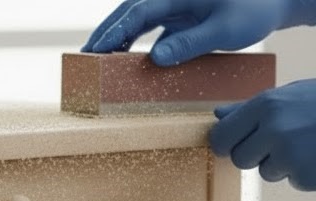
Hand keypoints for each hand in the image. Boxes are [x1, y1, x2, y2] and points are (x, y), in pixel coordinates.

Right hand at [82, 0, 292, 65]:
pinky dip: (132, 38)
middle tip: (83, 56)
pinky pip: (148, 23)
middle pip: (130, 10)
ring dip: (116, 35)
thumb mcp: (223, 30)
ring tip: (95, 57)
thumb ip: (188, 44)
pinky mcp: (179, 13)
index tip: (96, 52)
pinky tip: (122, 55)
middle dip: (105, 32)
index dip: (115, 33)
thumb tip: (155, 58)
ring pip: (136, 16)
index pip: (138, 12)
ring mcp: (175, 3)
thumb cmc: (254, 10)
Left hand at [211, 80, 315, 190]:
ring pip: (265, 172)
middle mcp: (273, 128)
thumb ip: (251, 109)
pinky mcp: (304, 175)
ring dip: (284, 163)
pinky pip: (292, 180)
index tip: (238, 143)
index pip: (220, 138)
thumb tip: (218, 115)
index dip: (228, 144)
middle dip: (256, 155)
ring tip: (309, 142)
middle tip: (284, 139)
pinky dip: (305, 172)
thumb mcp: (291, 95)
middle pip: (238, 159)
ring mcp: (289, 154)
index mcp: (266, 105)